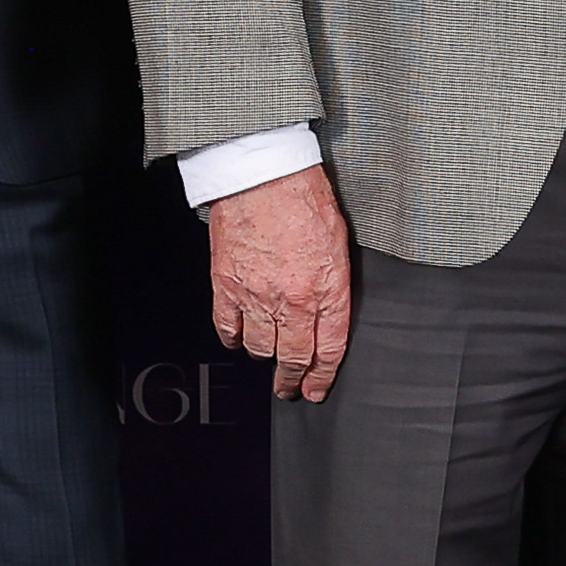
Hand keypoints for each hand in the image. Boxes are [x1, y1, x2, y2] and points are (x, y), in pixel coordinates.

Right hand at [209, 165, 354, 400]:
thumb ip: (335, 281)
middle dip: (293, 380)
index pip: (329, 348)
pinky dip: (233, 338)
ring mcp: (256, 295)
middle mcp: (292, 300)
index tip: (316, 389)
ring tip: (268, 359)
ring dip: (265, 357)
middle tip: (291, 390)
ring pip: (259, 346)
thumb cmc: (303, 197)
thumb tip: (331, 309)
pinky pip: (227, 327)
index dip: (323, 375)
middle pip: (293, 356)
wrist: (263, 175)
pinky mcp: (226, 285)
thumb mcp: (338, 241)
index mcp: (326, 289)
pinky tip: (238, 339)